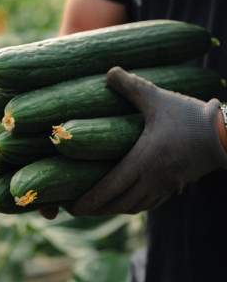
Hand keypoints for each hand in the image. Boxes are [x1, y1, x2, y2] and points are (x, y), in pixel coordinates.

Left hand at [41, 66, 226, 217]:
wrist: (226, 136)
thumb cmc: (191, 116)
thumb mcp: (158, 98)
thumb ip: (132, 86)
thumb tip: (108, 72)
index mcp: (144, 160)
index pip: (109, 189)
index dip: (87, 201)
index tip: (69, 207)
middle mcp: (152, 179)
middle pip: (117, 205)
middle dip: (93, 210)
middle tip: (74, 207)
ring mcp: (165, 186)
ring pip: (132, 208)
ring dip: (110, 210)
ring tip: (94, 206)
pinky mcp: (174, 187)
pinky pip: (147, 204)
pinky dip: (130, 206)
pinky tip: (122, 201)